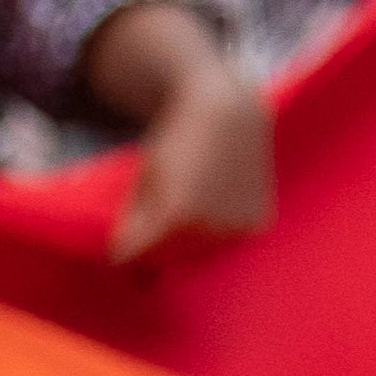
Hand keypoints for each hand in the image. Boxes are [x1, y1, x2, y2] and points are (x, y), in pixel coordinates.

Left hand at [87, 3, 274, 257]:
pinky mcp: (257, 223)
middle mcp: (210, 224)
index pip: (136, 252)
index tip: (118, 248)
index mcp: (176, 212)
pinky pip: (227, 241)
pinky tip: (214, 203)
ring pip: (200, 252)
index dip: (124, 249)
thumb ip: (135, 218)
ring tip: (187, 206)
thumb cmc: (178, 142)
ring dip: (187, 241)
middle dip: (158, 245)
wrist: (230, 115)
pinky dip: (216, 231)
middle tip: (158, 218)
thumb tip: (122, 260)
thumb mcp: (146, 176)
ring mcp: (237, 225)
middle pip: (169, 256)